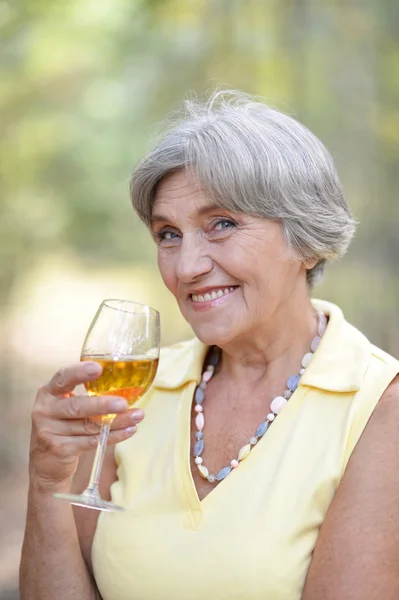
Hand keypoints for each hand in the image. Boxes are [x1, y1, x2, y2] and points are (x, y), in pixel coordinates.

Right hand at [29, 361, 143, 490]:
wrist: (46, 463)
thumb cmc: (62, 426)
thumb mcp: (65, 406)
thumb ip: (84, 394)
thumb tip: (124, 384)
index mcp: (48, 392)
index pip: (63, 378)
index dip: (80, 372)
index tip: (98, 368)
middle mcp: (45, 410)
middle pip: (77, 406)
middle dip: (102, 405)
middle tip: (124, 403)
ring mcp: (50, 431)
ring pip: (89, 425)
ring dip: (117, 421)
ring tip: (137, 416)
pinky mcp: (60, 449)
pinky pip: (92, 441)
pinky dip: (114, 435)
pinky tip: (129, 430)